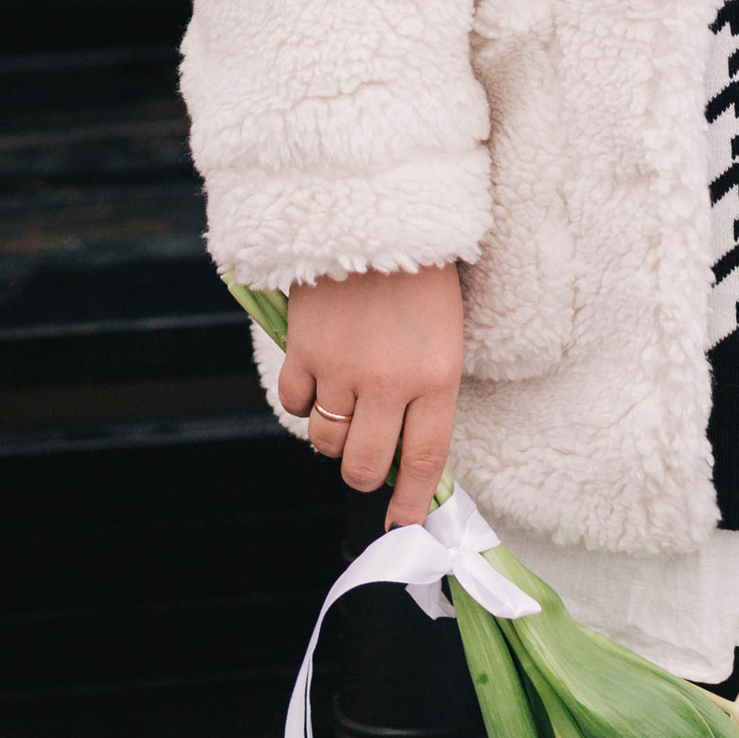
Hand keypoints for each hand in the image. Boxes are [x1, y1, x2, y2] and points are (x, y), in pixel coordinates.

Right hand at [279, 263, 464, 518]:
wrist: (381, 213)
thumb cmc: (423, 276)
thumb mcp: (443, 337)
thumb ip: (426, 393)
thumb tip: (405, 452)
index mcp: (437, 377)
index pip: (423, 462)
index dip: (409, 503)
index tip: (402, 524)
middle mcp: (390, 382)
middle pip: (363, 464)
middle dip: (363, 472)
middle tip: (365, 457)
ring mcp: (342, 367)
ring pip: (326, 440)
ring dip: (333, 434)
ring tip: (345, 406)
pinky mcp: (304, 348)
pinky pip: (295, 404)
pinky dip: (303, 401)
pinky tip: (318, 379)